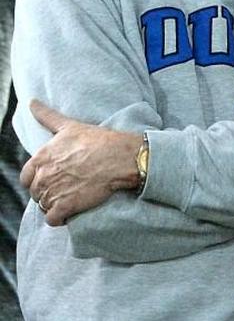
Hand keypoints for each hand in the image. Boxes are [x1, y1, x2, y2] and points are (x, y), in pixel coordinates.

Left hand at [20, 100, 142, 226]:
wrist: (120, 158)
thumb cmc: (97, 141)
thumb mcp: (69, 126)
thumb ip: (46, 115)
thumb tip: (31, 102)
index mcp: (41, 158)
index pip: (26, 177)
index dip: (39, 179)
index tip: (54, 177)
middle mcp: (44, 175)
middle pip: (36, 192)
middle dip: (48, 192)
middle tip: (67, 187)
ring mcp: (53, 192)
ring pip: (44, 206)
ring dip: (55, 205)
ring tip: (71, 198)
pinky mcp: (66, 206)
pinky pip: (53, 219)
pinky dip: (59, 218)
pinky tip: (70, 212)